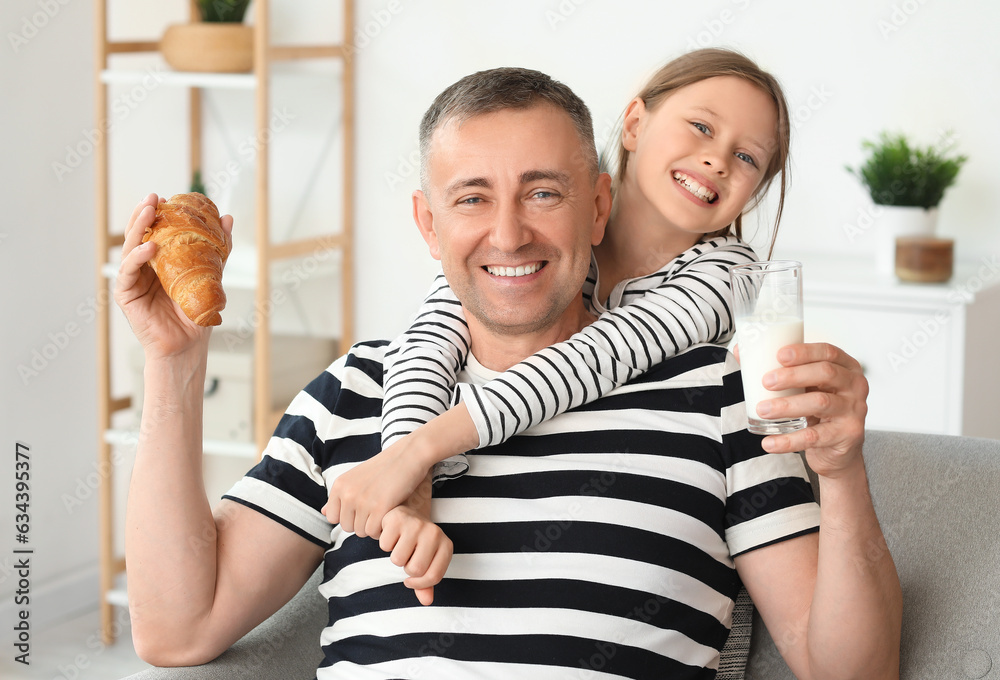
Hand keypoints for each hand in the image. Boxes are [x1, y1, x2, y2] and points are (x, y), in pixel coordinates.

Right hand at [114, 194, 234, 359]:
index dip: (158, 214)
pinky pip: (128, 272)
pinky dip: (137, 257)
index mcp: (159, 262)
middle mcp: (142, 268)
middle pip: (139, 235)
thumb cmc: (195, 313)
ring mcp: (132, 279)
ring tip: (149, 211)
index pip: (155, 232)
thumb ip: (216, 250)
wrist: (187, 345)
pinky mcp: (126, 294)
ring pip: (130, 248)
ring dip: (137, 228)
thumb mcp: (209, 276)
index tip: (168, 197)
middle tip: (154, 196)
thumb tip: (227, 219)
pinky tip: (149, 247)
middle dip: (144, 213)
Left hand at [322, 433, 432, 537]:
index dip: (348, 517)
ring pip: (361, 532)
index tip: (362, 509)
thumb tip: (323, 513)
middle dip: (361, 523)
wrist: (409, 455)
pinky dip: (382, 528)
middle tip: (376, 510)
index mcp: (339, 485)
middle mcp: (347, 494)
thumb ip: (340, 496)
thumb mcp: (356, 477)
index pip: (332, 517)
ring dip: (373, 526)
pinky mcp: (380, 507)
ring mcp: (363, 501)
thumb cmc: (384, 467)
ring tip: (383, 511)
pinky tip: (389, 515)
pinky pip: (374, 532)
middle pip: (347, 527)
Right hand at [379, 502, 452, 605]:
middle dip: (406, 567)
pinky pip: (384, 546)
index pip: (433, 577)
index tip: (410, 580)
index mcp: (446, 545)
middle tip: (408, 555)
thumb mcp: (427, 561)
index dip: (419, 584)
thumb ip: (426, 583)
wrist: (410, 511)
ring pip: (397, 559)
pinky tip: (392, 535)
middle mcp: (434, 533)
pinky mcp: (397, 519)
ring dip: (395, 556)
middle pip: (415, 569)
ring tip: (401, 545)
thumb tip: (426, 601)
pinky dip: (385, 544)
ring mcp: (416, 524)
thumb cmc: (419, 542)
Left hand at [753, 343, 868, 478]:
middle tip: (766, 382)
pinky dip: (789, 440)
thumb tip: (741, 351)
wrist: (837, 450)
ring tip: (762, 410)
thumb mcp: (804, 387)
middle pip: (825, 373)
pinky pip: (815, 436)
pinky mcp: (847, 435)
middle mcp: (855, 385)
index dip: (804, 351)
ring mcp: (854, 410)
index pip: (828, 352)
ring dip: (787, 406)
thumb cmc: (817, 410)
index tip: (779, 355)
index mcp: (845, 367)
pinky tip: (770, 442)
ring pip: (820, 403)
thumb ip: (780, 369)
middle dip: (793, 375)